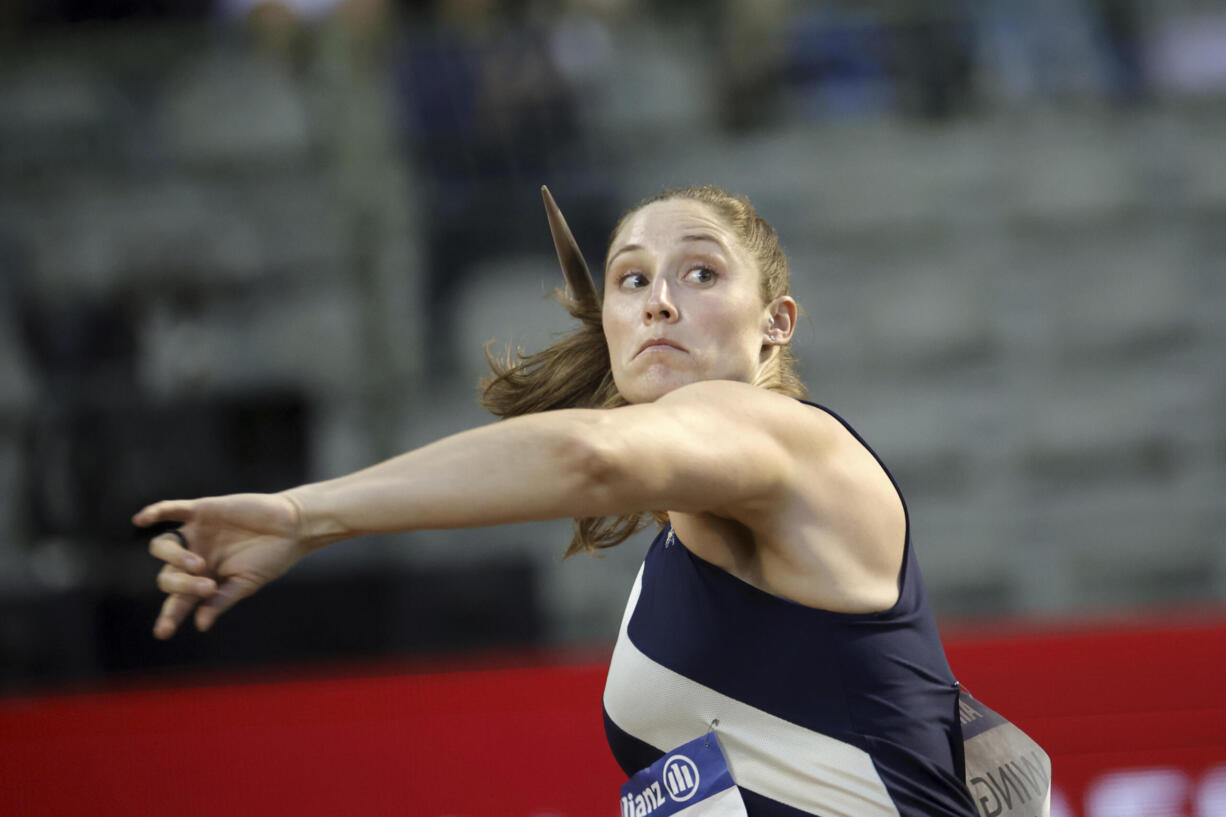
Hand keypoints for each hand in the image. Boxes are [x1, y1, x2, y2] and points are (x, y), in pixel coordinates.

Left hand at [134, 492, 308, 639]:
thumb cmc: (271, 558)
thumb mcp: (246, 583)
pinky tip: (140, 520)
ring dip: (174, 558)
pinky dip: (154, 512)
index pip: (178, 601)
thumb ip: (221, 600)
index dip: (169, 616)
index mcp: (203, 580)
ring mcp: (195, 534)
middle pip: (167, 575)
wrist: (291, 527)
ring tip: (198, 565)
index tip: (164, 633)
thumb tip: (201, 624)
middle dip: (182, 585)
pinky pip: (171, 510)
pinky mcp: (202, 511)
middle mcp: (193, 558)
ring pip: (163, 546)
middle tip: (207, 587)